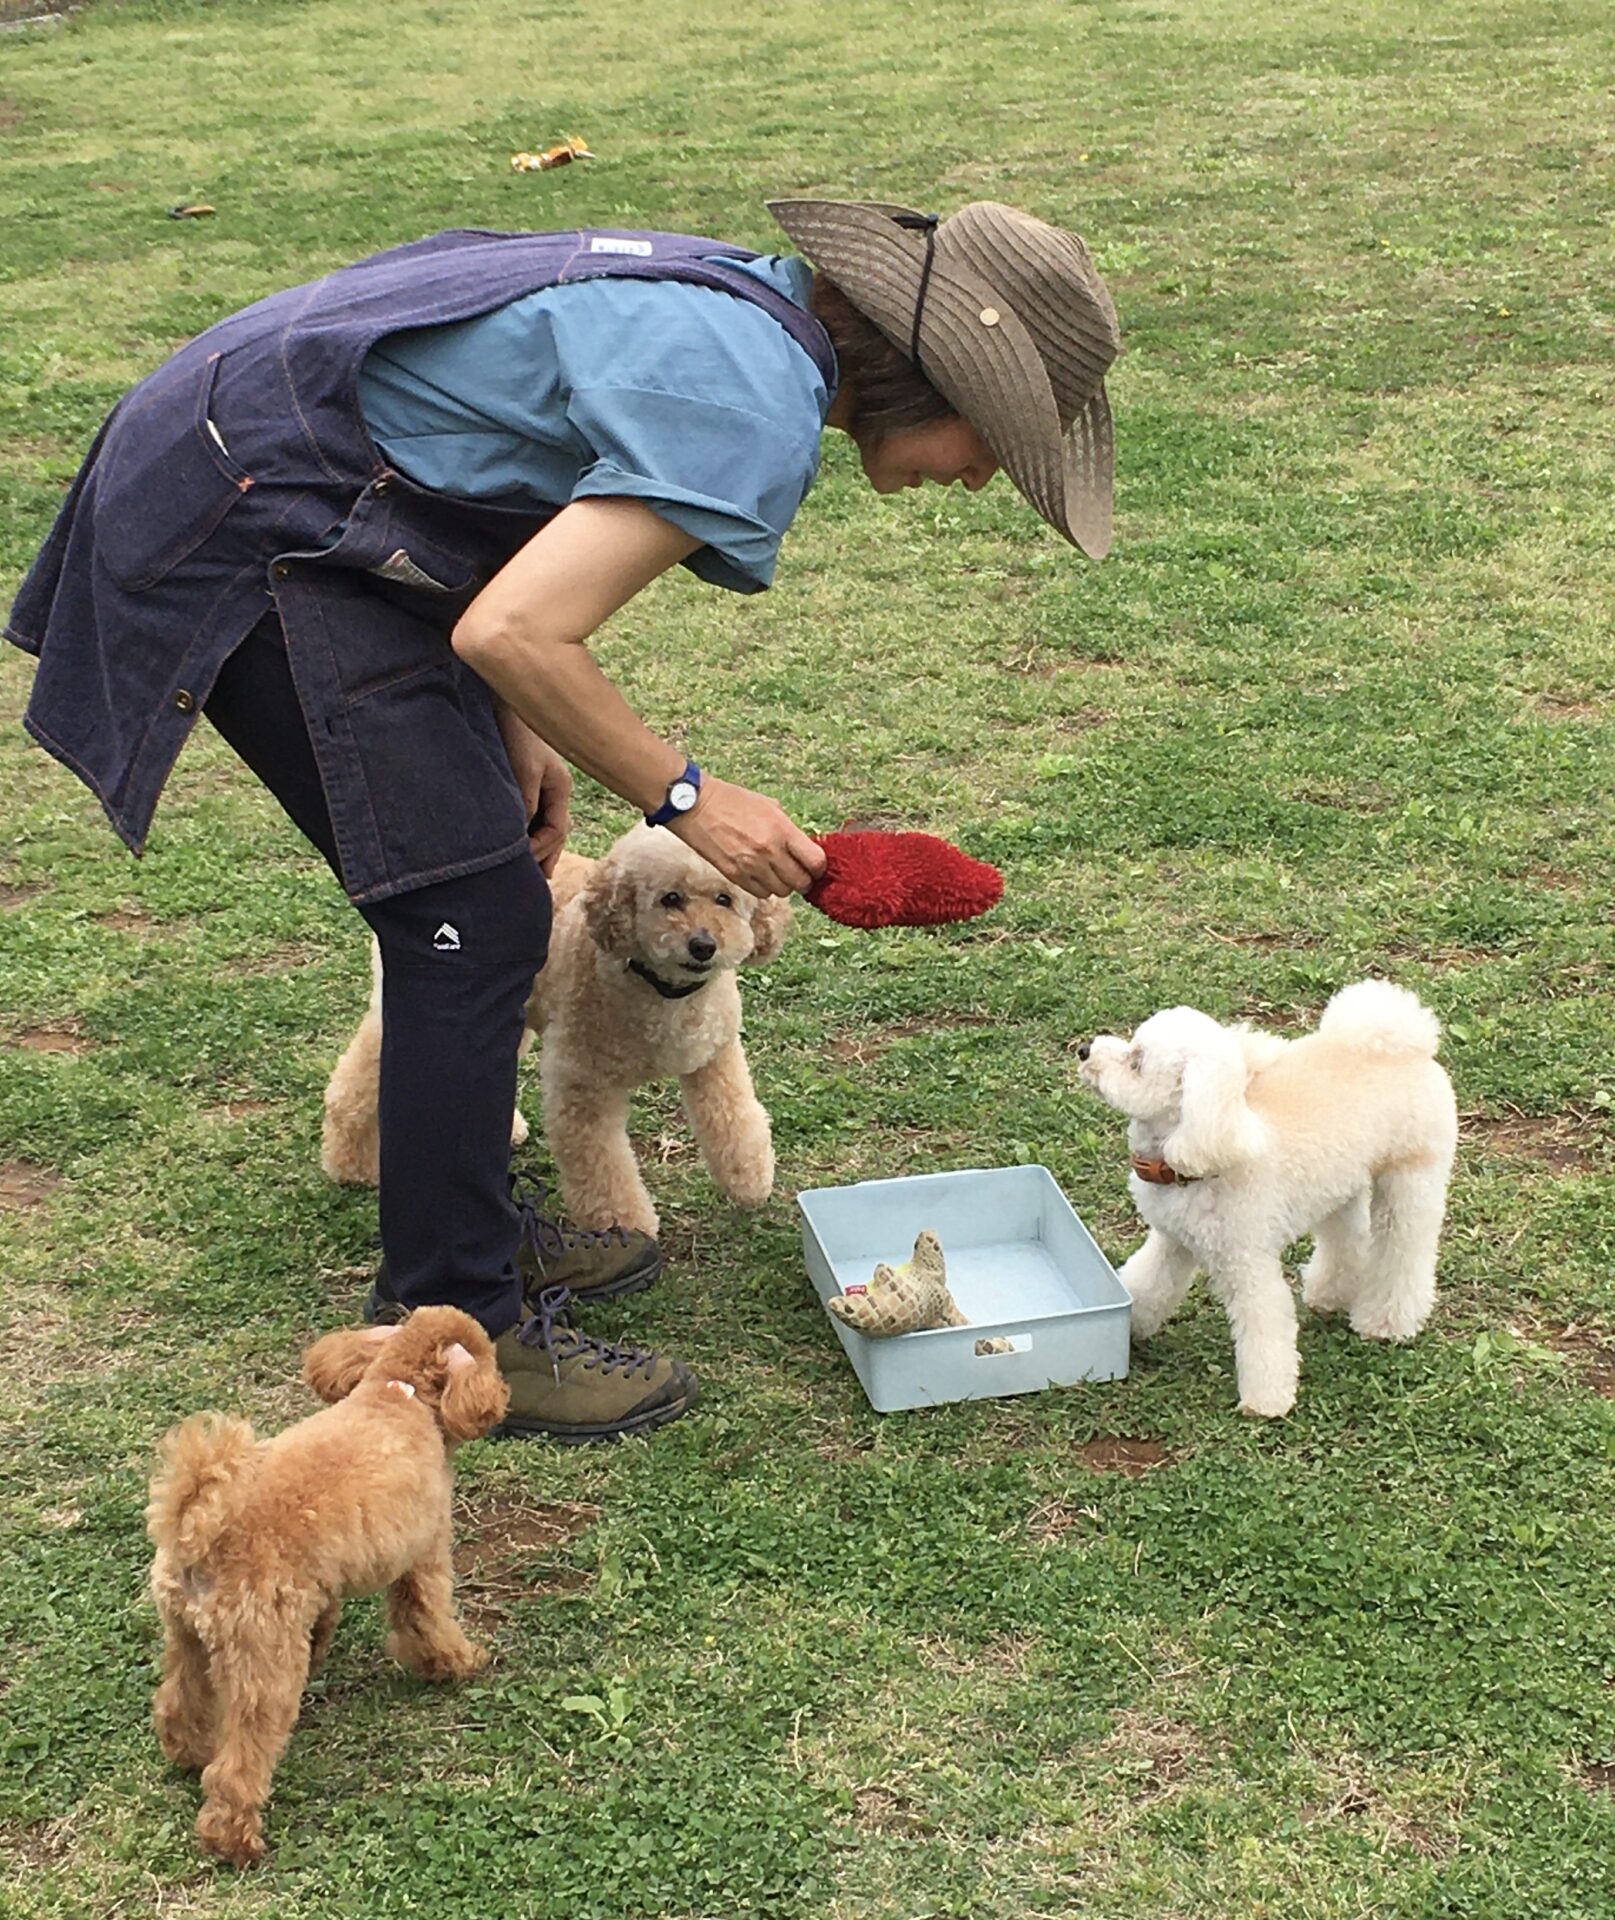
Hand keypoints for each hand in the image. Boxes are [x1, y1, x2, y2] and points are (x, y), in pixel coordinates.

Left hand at [497, 705, 572, 874]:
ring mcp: (541, 786)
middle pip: (554, 832)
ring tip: (524, 869)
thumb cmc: (515, 732)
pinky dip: (524, 831)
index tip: (523, 864)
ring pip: (542, 824)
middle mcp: (554, 790)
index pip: (557, 830)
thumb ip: (526, 804)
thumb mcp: (523, 771)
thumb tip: (524, 837)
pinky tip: (512, 841)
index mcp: (561, 788)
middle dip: (544, 856)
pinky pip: (529, 814)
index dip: (542, 851)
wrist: (502, 703)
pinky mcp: (525, 782)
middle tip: (534, 882)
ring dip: (534, 845)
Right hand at [667, 774, 826, 897]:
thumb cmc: (732, 801)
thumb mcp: (770, 806)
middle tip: (799, 874)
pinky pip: (761, 893)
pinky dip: (764, 888)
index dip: (819, 867)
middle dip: (804, 880)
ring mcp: (752, 866)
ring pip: (782, 892)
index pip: (815, 862)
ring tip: (776, 872)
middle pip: (801, 882)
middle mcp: (770, 850)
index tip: (815, 866)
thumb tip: (803, 848)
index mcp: (782, 830)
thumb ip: (789, 829)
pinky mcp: (735, 875)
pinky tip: (760, 875)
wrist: (697, 807)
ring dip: (783, 885)